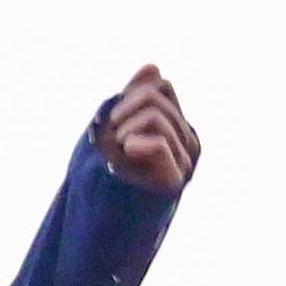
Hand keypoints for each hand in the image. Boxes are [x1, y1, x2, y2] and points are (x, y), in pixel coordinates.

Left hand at [94, 67, 201, 192]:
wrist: (97, 219)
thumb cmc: (105, 173)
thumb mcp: (117, 125)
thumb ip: (136, 98)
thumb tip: (153, 66)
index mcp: (178, 128)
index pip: (161, 87)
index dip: (130, 96)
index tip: (114, 124)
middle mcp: (188, 143)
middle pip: (156, 96)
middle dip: (122, 112)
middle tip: (112, 143)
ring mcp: (185, 162)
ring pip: (155, 114)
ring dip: (123, 130)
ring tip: (119, 154)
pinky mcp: (175, 181)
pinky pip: (159, 142)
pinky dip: (136, 143)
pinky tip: (127, 154)